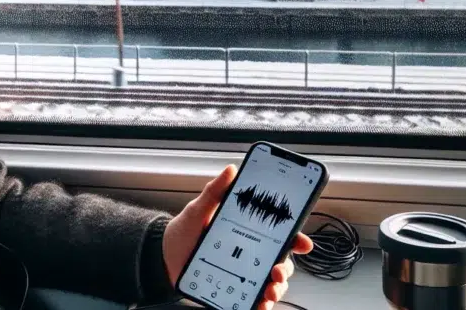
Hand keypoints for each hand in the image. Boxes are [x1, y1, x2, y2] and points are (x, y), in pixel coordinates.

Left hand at [162, 165, 313, 309]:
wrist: (163, 255)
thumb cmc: (184, 231)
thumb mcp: (199, 209)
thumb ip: (215, 191)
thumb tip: (230, 170)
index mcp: (249, 233)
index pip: (279, 236)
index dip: (296, 239)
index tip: (303, 243)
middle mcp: (251, 254)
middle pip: (280, 263)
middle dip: (285, 269)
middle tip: (277, 271)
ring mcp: (243, 274)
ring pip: (270, 284)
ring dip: (276, 290)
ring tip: (268, 291)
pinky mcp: (233, 290)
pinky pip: (252, 300)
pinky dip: (260, 306)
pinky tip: (259, 306)